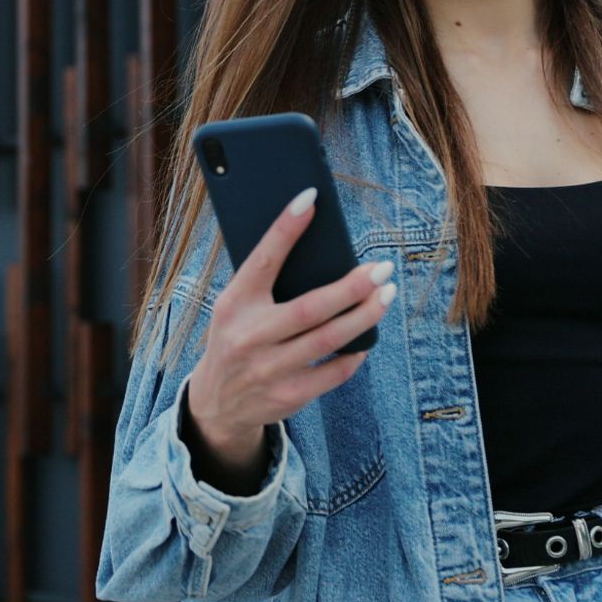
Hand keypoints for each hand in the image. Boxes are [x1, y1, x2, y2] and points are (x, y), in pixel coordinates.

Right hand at [183, 186, 396, 468]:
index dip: (285, 228)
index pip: (262, 260)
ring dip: (365, 315)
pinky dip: (354, 353)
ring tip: (386, 294)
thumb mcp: (235, 306)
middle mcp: (248, 336)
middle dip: (352, 286)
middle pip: (310, 308)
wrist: (215, 402)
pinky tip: (367, 337)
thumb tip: (320, 248)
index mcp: (233, 303)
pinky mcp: (287, 396)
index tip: (311, 198)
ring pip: (328, 340)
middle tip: (382, 268)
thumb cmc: (236, 338)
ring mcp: (267, 369)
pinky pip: (333, 373)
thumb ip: (266, 283)